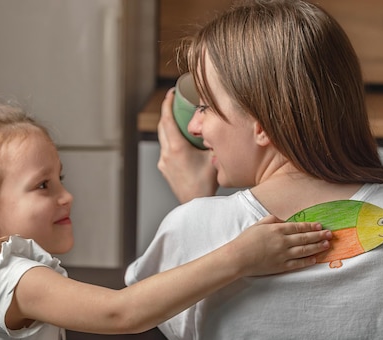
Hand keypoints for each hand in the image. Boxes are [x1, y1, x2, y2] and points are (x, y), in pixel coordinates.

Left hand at [157, 88, 217, 203]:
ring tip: (180, 121)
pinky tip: (181, 141)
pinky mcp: (164, 169)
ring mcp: (163, 162)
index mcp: (177, 147)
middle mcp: (167, 153)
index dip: (168, 104)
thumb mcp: (213, 157)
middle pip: (162, 126)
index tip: (171, 94)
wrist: (195, 203)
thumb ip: (214, 140)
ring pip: (163, 138)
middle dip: (168, 112)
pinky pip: (165, 149)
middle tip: (177, 103)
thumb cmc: (205, 184)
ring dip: (169, 127)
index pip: (167, 119)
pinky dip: (171, 141)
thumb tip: (219, 125)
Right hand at [230, 215, 331, 276]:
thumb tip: (284, 220)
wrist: (238, 258)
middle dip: (319, 236)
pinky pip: (298, 264)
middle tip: (330, 234)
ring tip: (327, 245)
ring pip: (305, 250)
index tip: (320, 226)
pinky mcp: (281, 266)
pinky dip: (308, 261)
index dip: (311, 226)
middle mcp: (283, 241)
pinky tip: (315, 258)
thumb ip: (272, 220)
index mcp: (277, 229)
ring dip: (317, 247)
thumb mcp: (258, 224)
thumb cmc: (245, 240)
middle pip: (305, 238)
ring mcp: (283, 254)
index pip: (298, 227)